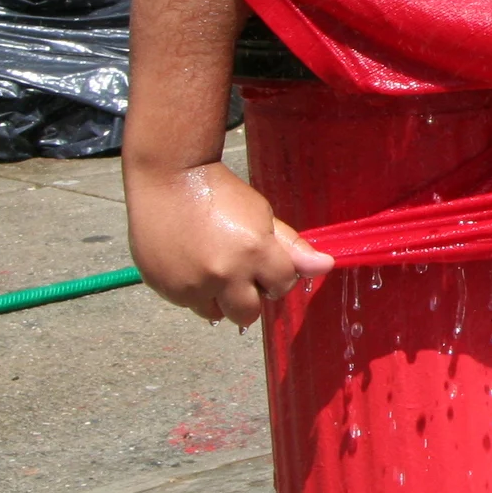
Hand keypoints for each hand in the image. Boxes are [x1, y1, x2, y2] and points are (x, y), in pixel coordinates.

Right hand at [126, 161, 333, 326]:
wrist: (169, 178)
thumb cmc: (220, 193)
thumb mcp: (261, 215)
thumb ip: (291, 246)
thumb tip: (325, 266)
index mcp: (254, 251)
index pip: (282, 286)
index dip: (276, 276)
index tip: (265, 263)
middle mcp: (224, 273)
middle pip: (248, 314)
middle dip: (249, 298)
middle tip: (239, 272)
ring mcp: (191, 284)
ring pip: (216, 313)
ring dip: (219, 299)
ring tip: (213, 267)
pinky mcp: (166, 287)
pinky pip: (188, 304)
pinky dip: (194, 291)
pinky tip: (191, 264)